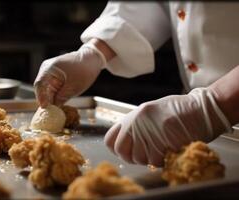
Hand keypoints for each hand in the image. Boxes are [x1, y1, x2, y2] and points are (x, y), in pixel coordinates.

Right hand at [34, 42, 105, 106]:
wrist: (92, 60)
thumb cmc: (84, 69)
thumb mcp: (74, 86)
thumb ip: (61, 98)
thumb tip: (53, 109)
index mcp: (49, 68)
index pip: (40, 85)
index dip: (41, 97)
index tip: (44, 108)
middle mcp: (46, 71)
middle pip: (41, 89)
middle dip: (45, 101)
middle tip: (49, 114)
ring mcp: (49, 75)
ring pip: (46, 91)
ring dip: (50, 101)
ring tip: (54, 112)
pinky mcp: (54, 79)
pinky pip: (51, 90)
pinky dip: (54, 98)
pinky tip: (57, 106)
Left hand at [104, 88, 232, 166]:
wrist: (201, 109)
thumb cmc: (179, 110)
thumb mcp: (150, 112)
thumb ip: (136, 126)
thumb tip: (127, 141)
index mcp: (133, 116)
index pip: (111, 139)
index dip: (117, 149)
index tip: (126, 151)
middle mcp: (137, 124)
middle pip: (122, 152)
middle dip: (132, 157)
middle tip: (146, 153)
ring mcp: (148, 133)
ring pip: (139, 159)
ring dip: (150, 158)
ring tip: (162, 147)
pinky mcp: (161, 142)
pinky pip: (155, 161)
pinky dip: (162, 160)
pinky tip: (169, 149)